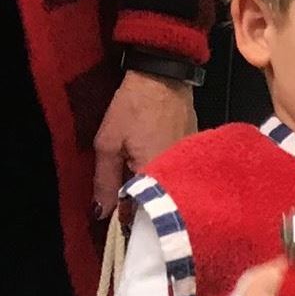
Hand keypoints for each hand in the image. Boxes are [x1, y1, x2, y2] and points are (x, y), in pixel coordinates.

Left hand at [92, 72, 197, 218]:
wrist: (163, 77)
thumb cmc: (133, 107)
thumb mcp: (108, 143)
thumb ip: (104, 181)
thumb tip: (100, 213)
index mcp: (155, 177)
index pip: (140, 213)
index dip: (125, 218)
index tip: (114, 218)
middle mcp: (178, 177)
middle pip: (158, 204)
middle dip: (140, 206)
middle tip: (123, 200)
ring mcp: (189, 166)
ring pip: (169, 190)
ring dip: (155, 191)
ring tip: (139, 185)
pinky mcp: (195, 156)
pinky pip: (178, 176)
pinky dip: (167, 177)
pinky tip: (155, 168)